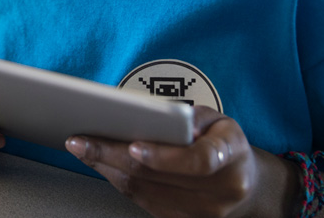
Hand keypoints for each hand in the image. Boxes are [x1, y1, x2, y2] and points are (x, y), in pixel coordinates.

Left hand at [65, 106, 282, 217]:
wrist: (244, 182)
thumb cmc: (223, 142)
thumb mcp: (216, 119)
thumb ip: (187, 117)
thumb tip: (148, 115)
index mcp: (230, 156)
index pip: (198, 160)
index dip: (164, 156)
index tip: (134, 147)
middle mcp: (220, 190)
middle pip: (155, 176)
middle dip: (110, 156)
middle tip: (79, 141)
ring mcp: (202, 212)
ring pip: (142, 191)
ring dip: (105, 168)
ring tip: (80, 148)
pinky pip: (142, 201)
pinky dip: (117, 180)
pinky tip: (100, 164)